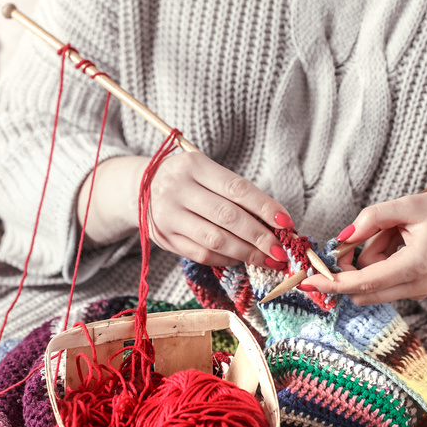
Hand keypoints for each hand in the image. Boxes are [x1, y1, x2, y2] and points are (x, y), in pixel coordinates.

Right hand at [77, 153, 293, 268]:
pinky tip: (242, 259)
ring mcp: (168, 216)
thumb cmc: (187, 179)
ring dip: (247, 253)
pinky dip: (227, 259)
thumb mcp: (206, 172)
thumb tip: (276, 223)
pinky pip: (202, 254)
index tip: (287, 223)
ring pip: (215, 240)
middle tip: (281, 250)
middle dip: (260, 237)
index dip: (265, 207)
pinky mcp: (164, 238)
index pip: (237, 189)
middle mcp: (177, 189)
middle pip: (228, 218)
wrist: (139, 187)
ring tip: (268, 258)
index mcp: (194, 166)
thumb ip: (236, 194)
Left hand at [300, 192, 426, 305]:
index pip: (364, 283)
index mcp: (416, 265)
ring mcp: (419, 292)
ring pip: (371, 284)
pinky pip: (384, 281)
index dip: (332, 283)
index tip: (306, 282)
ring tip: (396, 231)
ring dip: (369, 259)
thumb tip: (342, 237)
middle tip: (362, 233)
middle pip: (363, 289)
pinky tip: (399, 240)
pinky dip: (380, 261)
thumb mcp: (410, 204)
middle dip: (350, 265)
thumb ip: (373, 218)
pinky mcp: (418, 290)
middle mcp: (417, 286)